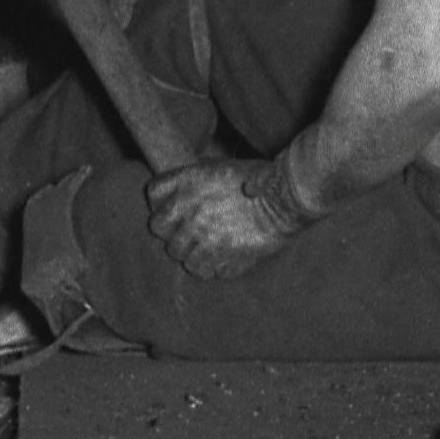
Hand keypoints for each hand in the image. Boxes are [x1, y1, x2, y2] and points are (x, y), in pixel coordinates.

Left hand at [146, 152, 300, 277]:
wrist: (286, 201)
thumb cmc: (259, 180)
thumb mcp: (221, 168)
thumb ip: (194, 180)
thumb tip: (179, 189)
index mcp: (188, 183)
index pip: (154, 194)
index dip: (162, 200)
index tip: (173, 206)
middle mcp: (189, 211)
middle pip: (159, 229)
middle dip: (172, 228)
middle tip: (189, 230)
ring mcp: (202, 237)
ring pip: (178, 254)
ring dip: (190, 250)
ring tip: (207, 246)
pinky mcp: (219, 258)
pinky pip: (201, 270)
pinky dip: (208, 266)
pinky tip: (220, 258)